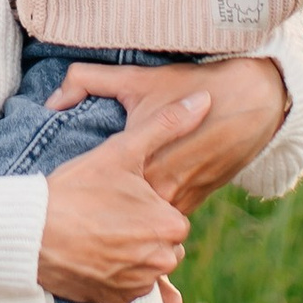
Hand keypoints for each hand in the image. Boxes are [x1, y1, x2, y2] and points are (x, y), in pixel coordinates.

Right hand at [35, 123, 191, 302]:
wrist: (29, 233)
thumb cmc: (76, 189)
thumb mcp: (122, 151)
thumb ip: (167, 125)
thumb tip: (205, 100)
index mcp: (170, 225)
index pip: (171, 217)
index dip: (147, 206)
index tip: (121, 198)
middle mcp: (161, 260)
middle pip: (162, 244)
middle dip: (142, 233)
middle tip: (107, 215)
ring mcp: (138, 286)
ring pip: (145, 266)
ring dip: (130, 256)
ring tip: (97, 234)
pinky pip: (126, 290)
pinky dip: (113, 277)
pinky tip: (92, 256)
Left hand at [52, 56, 291, 210]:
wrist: (250, 101)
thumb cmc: (188, 84)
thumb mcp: (136, 79)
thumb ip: (88, 81)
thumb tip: (52, 99)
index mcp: (141, 161)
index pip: (101, 195)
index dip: (80, 201)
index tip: (63, 203)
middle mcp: (162, 187)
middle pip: (122, 215)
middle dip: (100, 217)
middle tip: (74, 219)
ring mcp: (182, 198)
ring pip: (146, 222)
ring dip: (127, 223)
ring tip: (99, 222)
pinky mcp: (197, 200)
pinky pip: (167, 218)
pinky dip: (150, 220)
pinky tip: (131, 216)